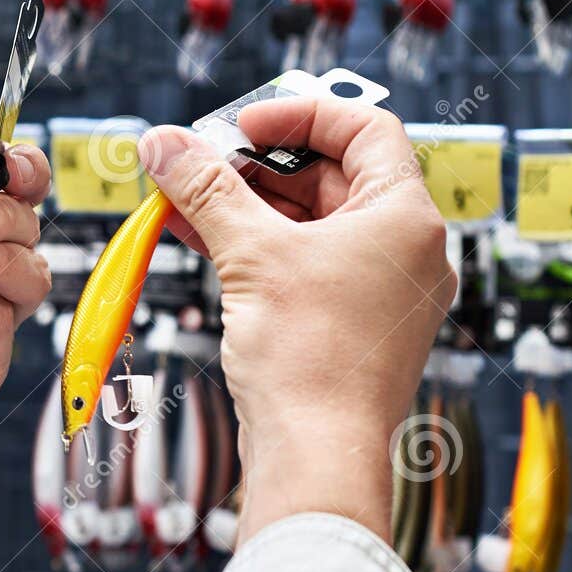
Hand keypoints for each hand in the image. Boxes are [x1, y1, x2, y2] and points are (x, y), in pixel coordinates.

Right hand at [138, 98, 453, 546]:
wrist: (317, 457)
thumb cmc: (313, 364)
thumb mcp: (251, 255)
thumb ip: (205, 189)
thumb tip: (165, 143)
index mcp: (406, 219)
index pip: (364, 129)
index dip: (299, 114)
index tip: (241, 125)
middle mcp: (403, 251)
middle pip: (329, 174)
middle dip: (256, 164)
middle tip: (198, 161)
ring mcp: (377, 290)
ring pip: (309, 222)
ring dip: (245, 205)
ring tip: (183, 197)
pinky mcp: (347, 324)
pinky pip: (301, 264)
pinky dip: (255, 246)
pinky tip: (198, 236)